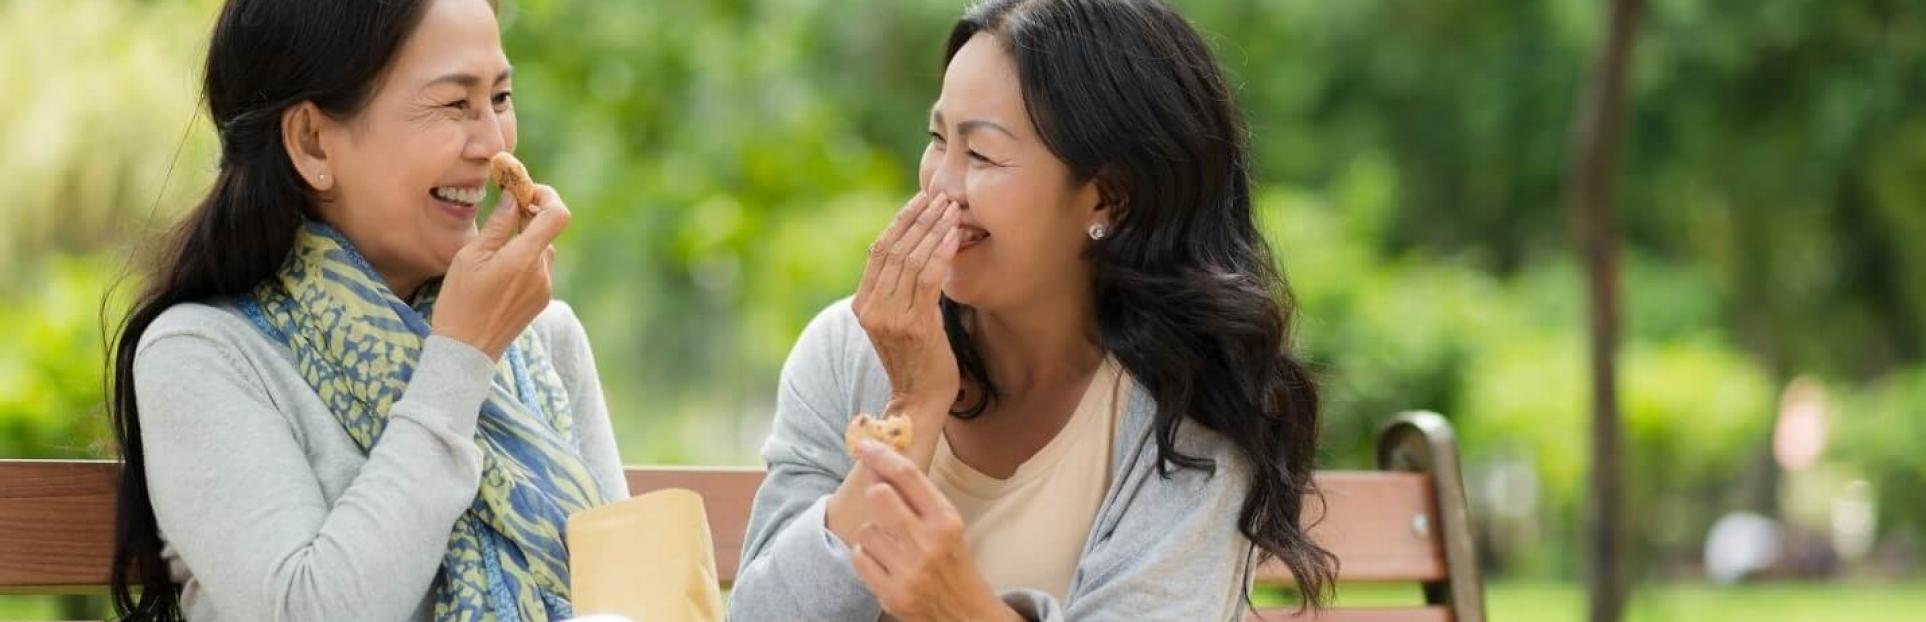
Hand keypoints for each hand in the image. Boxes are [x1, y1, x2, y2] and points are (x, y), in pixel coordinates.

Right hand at [431, 184, 569, 359]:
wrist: (466, 351)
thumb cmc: (460, 301)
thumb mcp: (471, 256)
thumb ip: (498, 225)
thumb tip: (514, 198)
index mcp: (525, 258)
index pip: (557, 215)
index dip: (547, 197)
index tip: (526, 192)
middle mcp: (542, 273)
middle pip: (547, 232)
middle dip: (529, 218)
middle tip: (503, 212)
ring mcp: (545, 289)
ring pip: (542, 251)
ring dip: (525, 241)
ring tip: (494, 249)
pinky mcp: (541, 301)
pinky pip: (539, 270)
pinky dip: (525, 261)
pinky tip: (499, 272)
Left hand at [848, 440, 1019, 621]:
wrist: (967, 615)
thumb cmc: (953, 563)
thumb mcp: (947, 525)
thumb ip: (916, 499)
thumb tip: (877, 469)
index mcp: (946, 520)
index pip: (908, 476)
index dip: (882, 455)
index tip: (865, 444)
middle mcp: (929, 542)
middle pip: (880, 496)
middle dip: (876, 495)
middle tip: (883, 504)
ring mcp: (909, 570)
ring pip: (866, 530)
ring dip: (874, 535)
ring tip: (893, 547)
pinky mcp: (892, 594)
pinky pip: (860, 558)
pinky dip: (867, 557)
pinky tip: (885, 563)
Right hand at [853, 192, 962, 420]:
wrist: (919, 400)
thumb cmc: (917, 358)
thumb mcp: (898, 320)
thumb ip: (900, 290)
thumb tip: (919, 249)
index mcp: (863, 304)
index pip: (878, 250)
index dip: (901, 221)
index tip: (922, 199)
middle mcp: (872, 309)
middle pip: (894, 249)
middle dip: (920, 219)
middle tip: (941, 197)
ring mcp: (891, 317)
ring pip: (912, 260)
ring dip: (934, 230)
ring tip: (953, 210)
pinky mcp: (914, 325)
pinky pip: (928, 279)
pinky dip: (942, 253)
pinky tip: (955, 236)